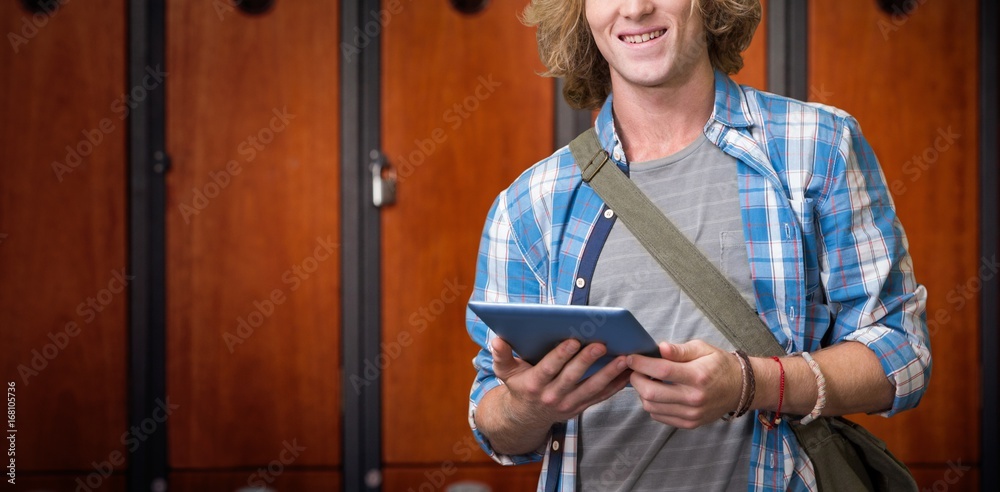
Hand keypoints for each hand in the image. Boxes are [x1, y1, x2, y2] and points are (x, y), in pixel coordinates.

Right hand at [491, 337, 631, 428]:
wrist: (526, 417)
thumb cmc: (518, 385)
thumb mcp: (505, 371)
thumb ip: (501, 355)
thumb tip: (497, 339)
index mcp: (533, 385)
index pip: (549, 369)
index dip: (561, 355)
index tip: (573, 340)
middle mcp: (551, 397)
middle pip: (572, 377)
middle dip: (587, 360)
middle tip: (602, 344)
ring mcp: (568, 405)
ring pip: (591, 389)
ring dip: (609, 374)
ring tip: (624, 358)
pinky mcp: (580, 408)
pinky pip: (600, 397)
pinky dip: (615, 386)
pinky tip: (627, 372)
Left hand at [627, 340, 741, 427]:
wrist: (740, 388)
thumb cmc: (718, 364)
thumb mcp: (702, 349)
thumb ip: (680, 350)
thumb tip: (660, 348)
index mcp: (698, 376)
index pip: (662, 370)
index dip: (641, 363)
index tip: (631, 357)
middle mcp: (695, 398)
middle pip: (651, 393)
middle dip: (636, 379)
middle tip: (634, 370)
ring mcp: (692, 414)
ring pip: (651, 407)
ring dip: (641, 392)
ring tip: (646, 380)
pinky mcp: (690, 423)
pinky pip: (659, 416)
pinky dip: (651, 404)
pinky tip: (656, 392)